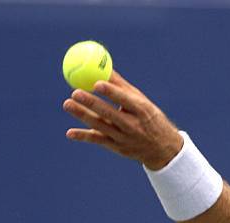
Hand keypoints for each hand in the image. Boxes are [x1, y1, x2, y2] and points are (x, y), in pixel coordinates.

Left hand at [63, 71, 183, 169]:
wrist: (162, 149)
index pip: (125, 100)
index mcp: (142, 111)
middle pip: (110, 114)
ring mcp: (124, 138)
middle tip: (75, 92)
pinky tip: (70, 133)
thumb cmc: (149, 119)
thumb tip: (103, 66)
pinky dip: (83, 136)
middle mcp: (133, 126)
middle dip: (92, 103)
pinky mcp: (117, 148)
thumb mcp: (142, 102)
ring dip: (83, 115)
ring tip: (67, 103)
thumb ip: (121, 87)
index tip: (96, 83)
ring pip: (100, 126)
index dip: (111, 92)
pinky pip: (98, 140)